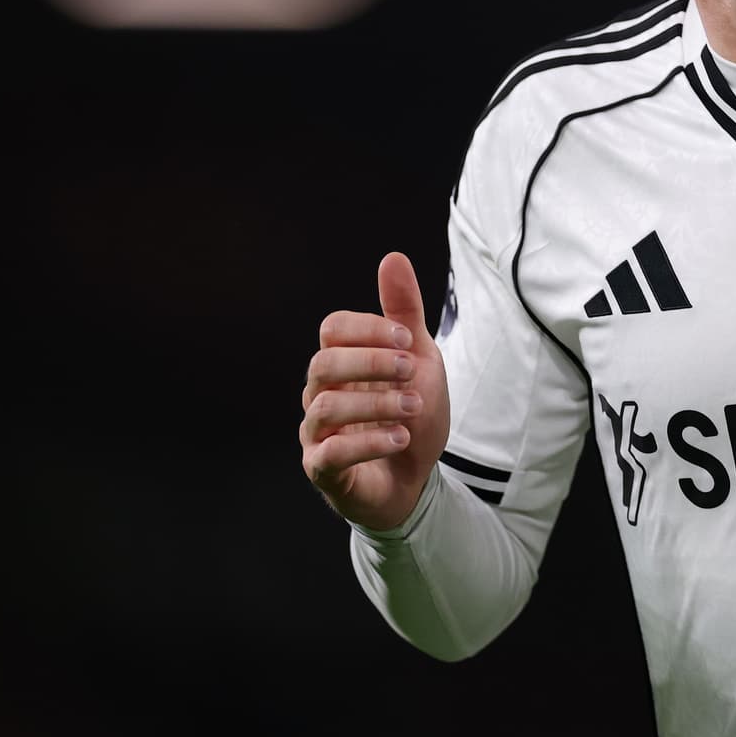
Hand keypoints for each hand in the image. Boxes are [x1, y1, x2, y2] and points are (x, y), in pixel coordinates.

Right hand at [300, 252, 450, 529]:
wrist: (417, 479)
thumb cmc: (411, 414)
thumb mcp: (418, 359)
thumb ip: (404, 312)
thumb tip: (392, 257)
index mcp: (343, 362)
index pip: (334, 329)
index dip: (369, 329)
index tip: (408, 339)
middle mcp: (320, 393)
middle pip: (324, 363)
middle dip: (372, 363)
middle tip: (411, 371)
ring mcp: (317, 433)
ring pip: (326, 407)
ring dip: (377, 404)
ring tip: (414, 408)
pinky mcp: (322, 470)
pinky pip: (329, 453)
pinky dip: (369, 443)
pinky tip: (401, 438)